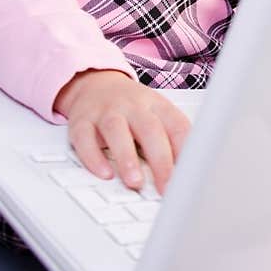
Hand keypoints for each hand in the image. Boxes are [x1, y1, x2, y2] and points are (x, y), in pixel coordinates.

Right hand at [53, 70, 190, 194]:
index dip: (185, 153)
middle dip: (160, 160)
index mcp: (158, 105)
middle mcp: (133, 106)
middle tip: (166, 186)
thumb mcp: (158, 116)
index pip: (177, 127)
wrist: (96, 83)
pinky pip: (85, 138)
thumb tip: (188, 175)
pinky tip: (104, 174)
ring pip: (116, 130)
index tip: (189, 179)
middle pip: (149, 129)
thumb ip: (172, 141)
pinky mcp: (81, 121)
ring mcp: (106, 111)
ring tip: (135, 182)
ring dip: (127, 158)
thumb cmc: (132, 108)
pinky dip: (93, 158)